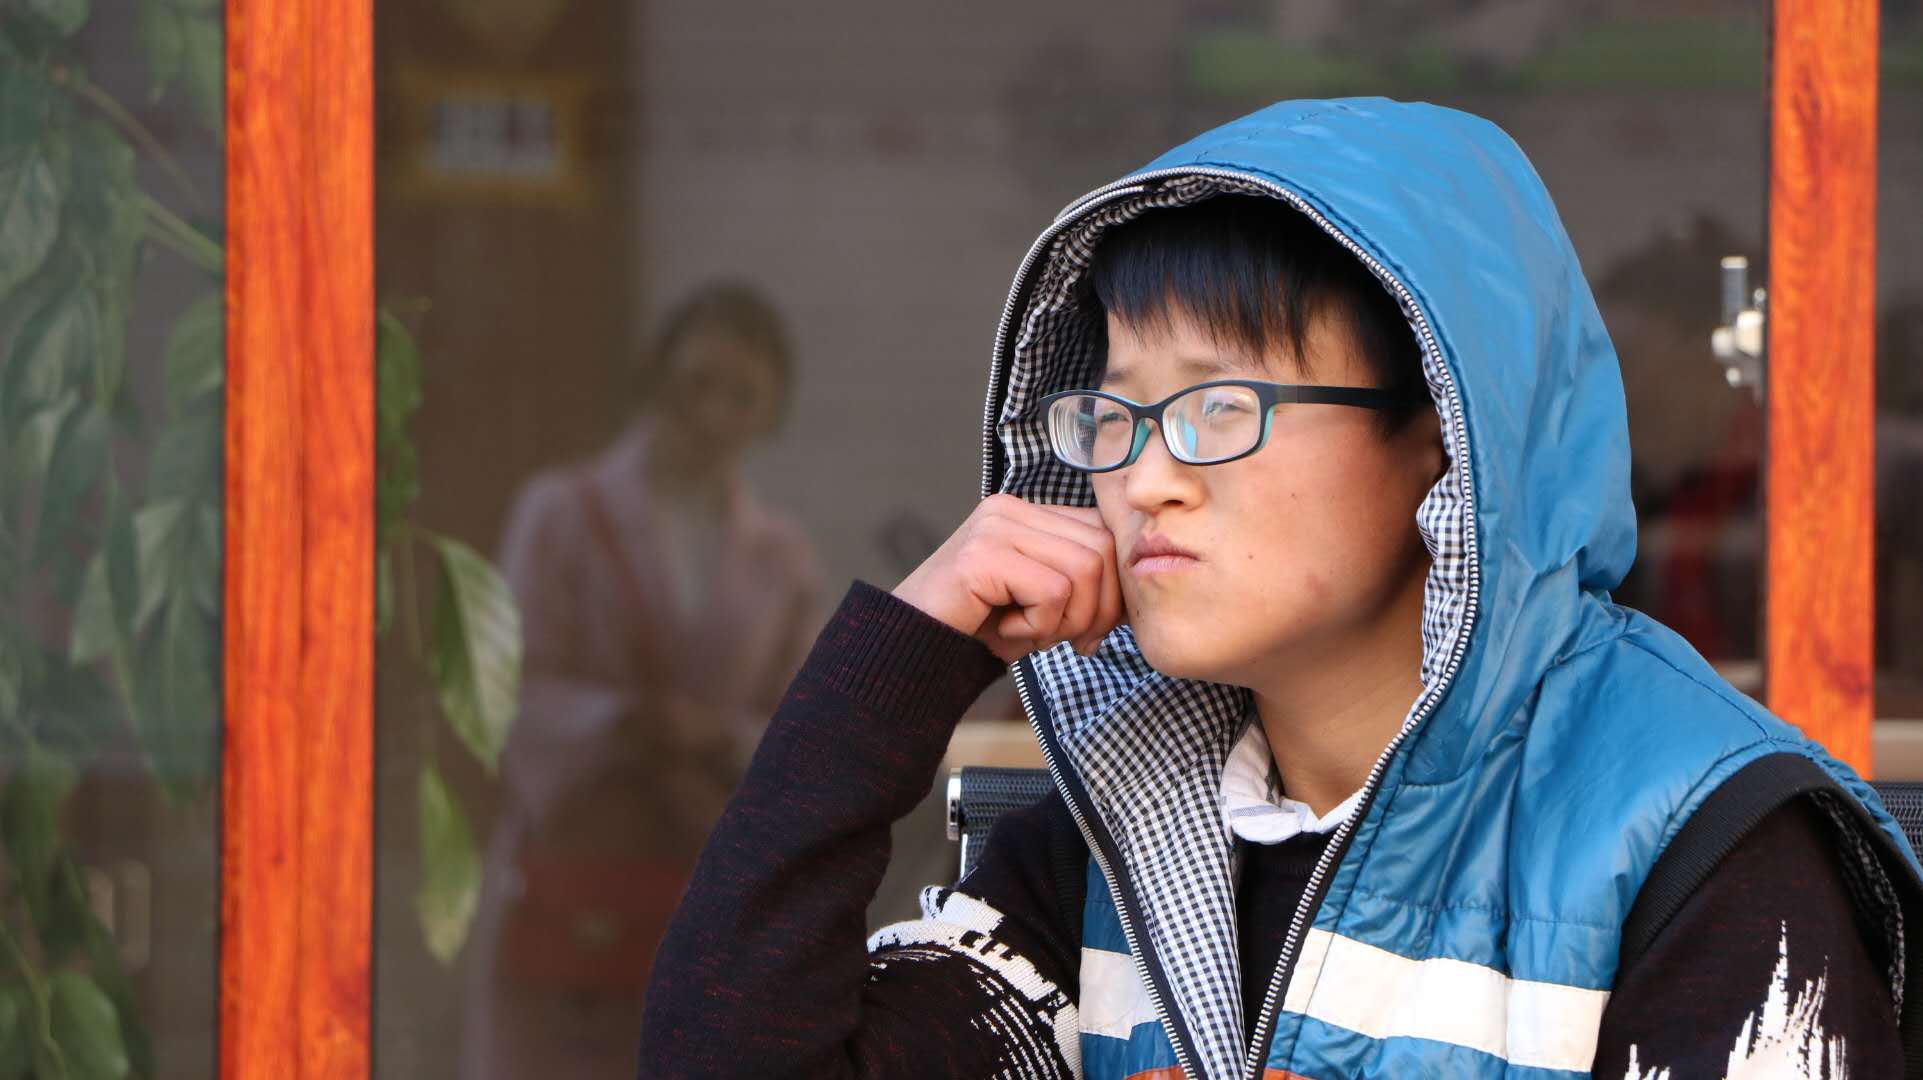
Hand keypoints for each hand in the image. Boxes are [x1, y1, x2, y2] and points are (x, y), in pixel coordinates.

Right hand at [893, 494, 1122, 662]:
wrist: (909, 651)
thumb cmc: (976, 630)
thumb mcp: (1039, 604)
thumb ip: (1080, 588)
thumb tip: (1130, 601)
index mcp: (1027, 513)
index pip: (1104, 534)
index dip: (1111, 590)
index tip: (1088, 634)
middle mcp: (1011, 509)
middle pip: (1102, 550)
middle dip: (1097, 611)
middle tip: (1068, 643)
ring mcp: (995, 527)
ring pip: (1083, 570)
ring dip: (1067, 620)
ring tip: (1030, 635)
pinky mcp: (982, 554)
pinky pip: (1052, 591)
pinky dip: (1039, 625)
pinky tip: (1005, 631)